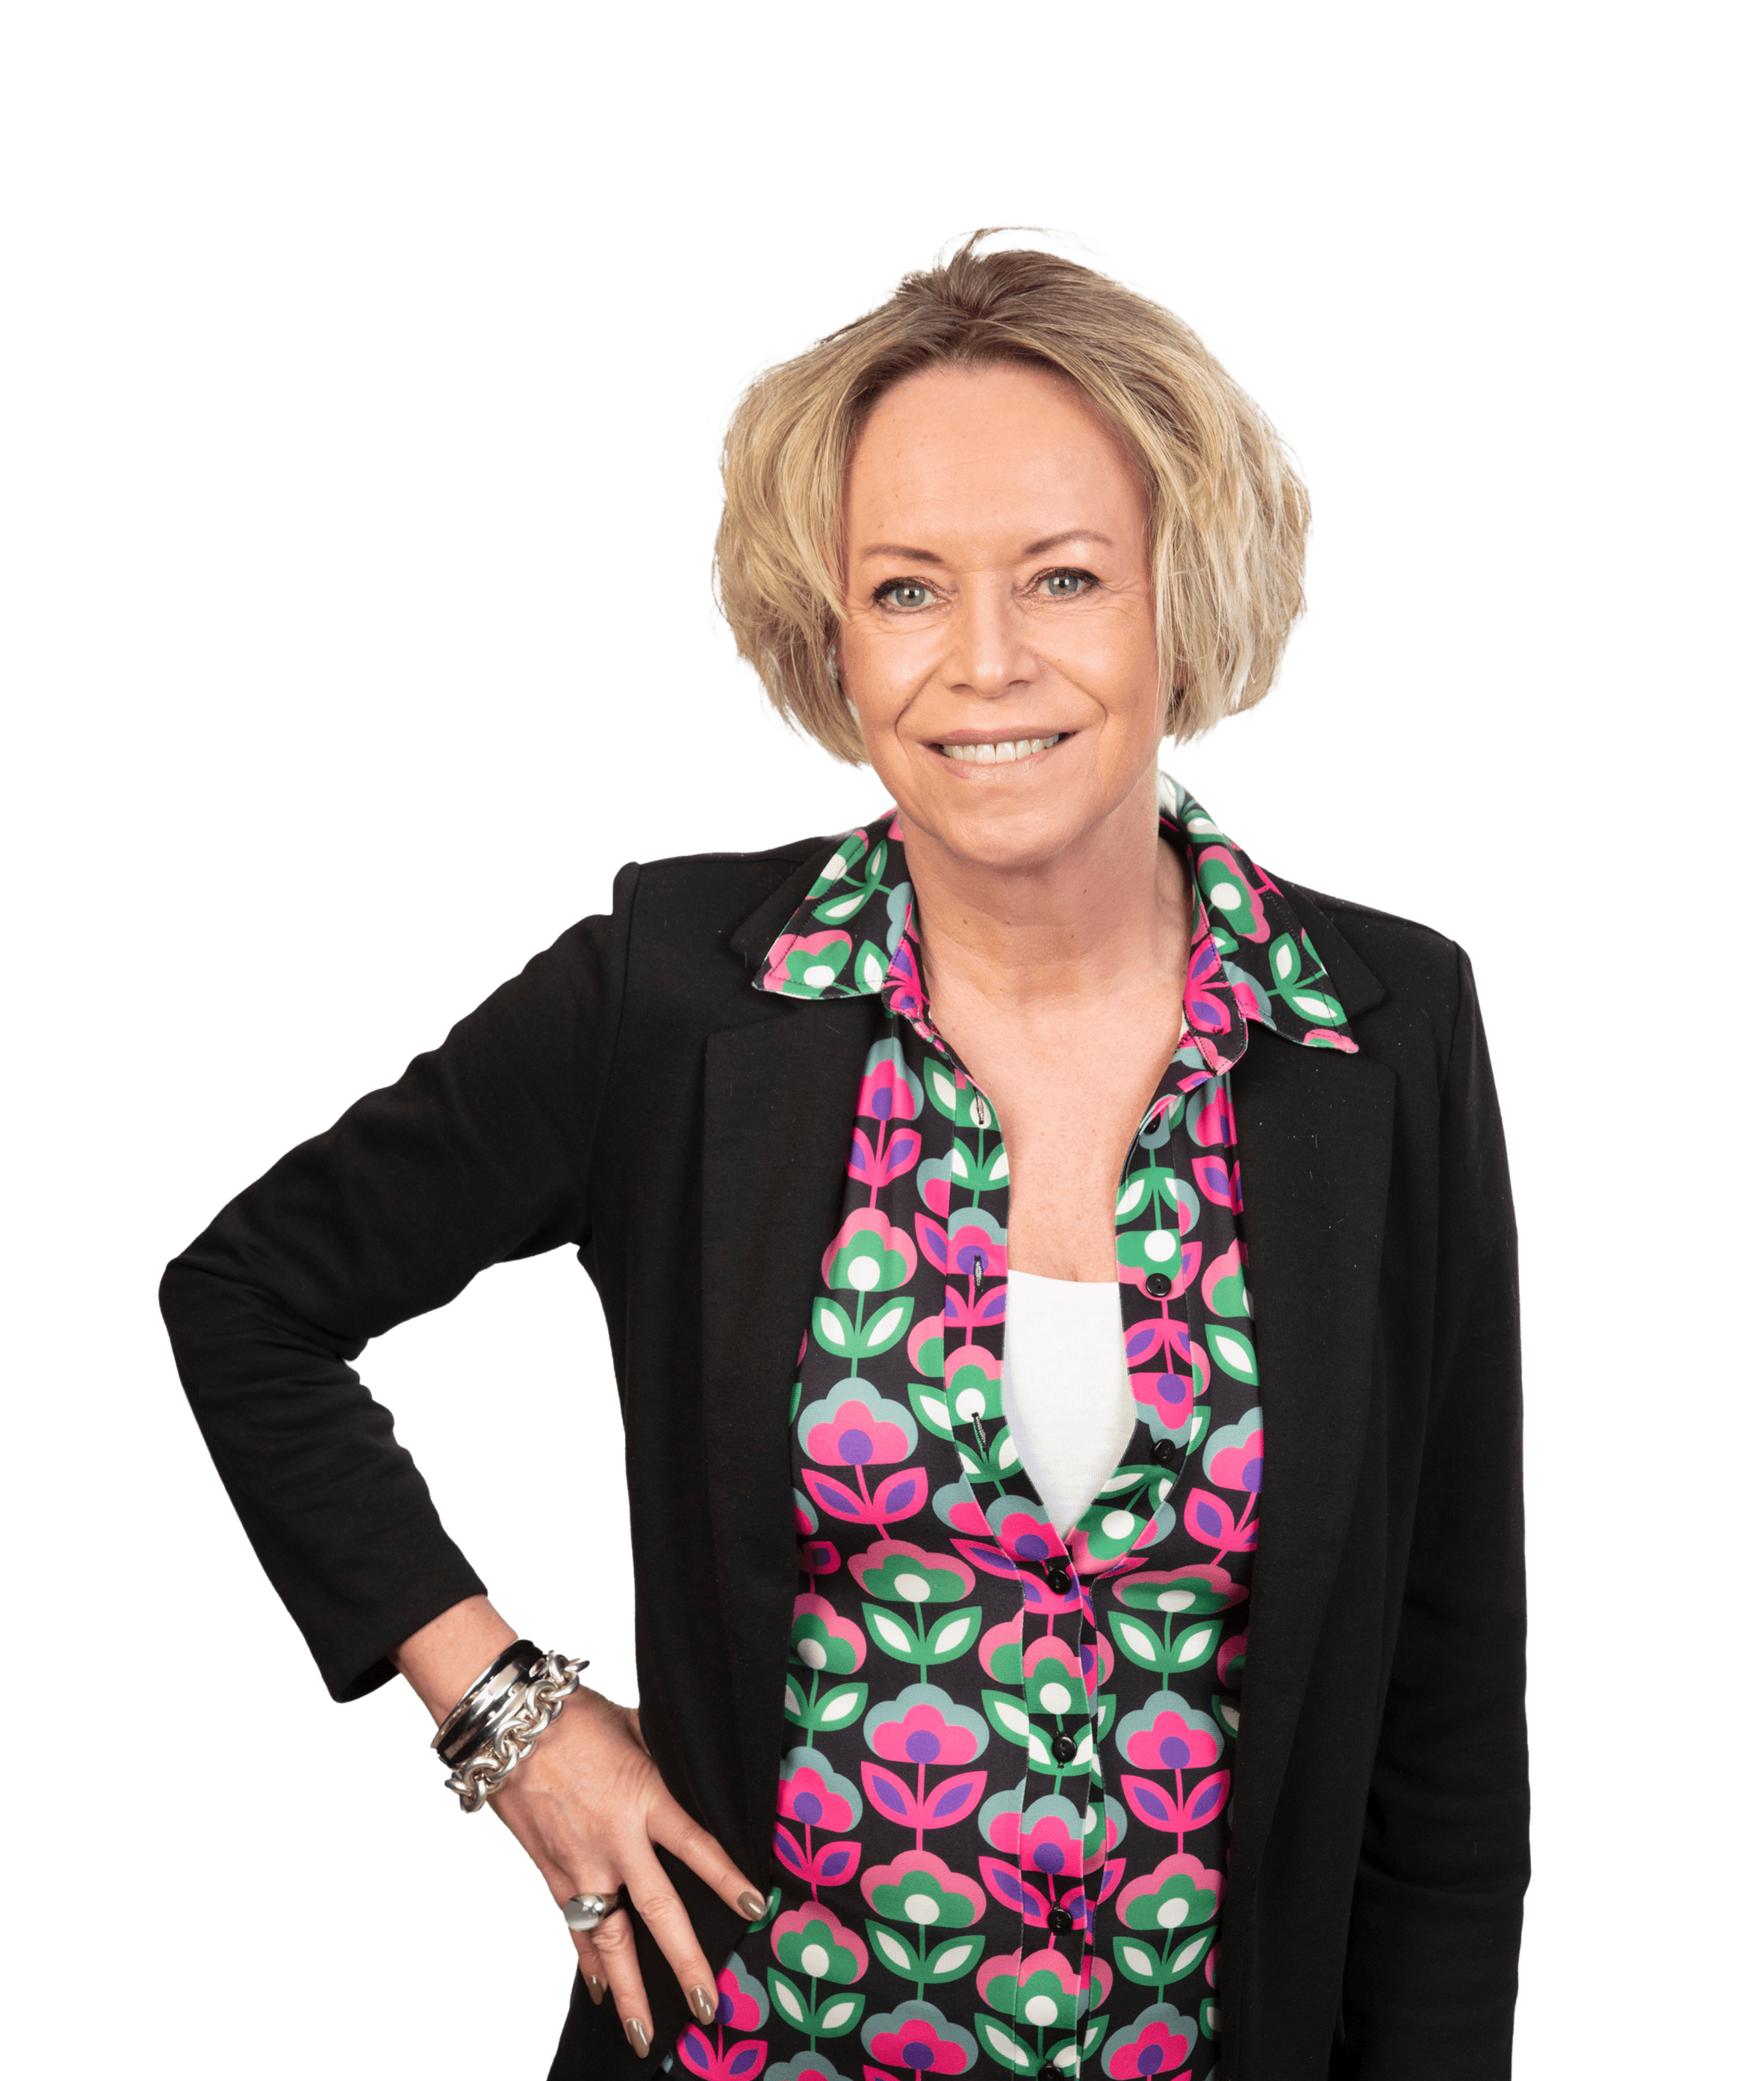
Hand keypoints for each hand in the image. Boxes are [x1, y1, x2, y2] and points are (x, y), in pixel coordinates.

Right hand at [483, 1682, 767, 2060]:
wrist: (508, 1727)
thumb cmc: (576, 1717)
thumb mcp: (635, 1729)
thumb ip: (664, 1762)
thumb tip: (694, 1773)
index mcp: (644, 1796)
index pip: (696, 1845)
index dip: (727, 1879)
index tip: (757, 1908)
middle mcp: (615, 1840)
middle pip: (658, 1911)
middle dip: (684, 1962)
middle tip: (708, 2005)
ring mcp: (579, 1863)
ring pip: (609, 1939)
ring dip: (629, 1989)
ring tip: (645, 2033)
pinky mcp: (550, 1873)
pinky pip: (576, 1927)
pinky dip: (588, 1961)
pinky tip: (600, 1991)